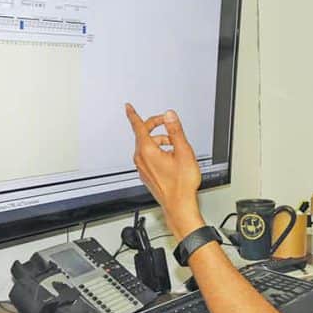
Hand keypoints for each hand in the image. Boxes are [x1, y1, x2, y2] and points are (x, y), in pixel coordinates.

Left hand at [125, 104, 204, 238]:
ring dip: (161, 141)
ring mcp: (142, 168)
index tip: (128, 107)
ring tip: (177, 148)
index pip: (138, 127)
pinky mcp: (146, 174)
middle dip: (157, 127)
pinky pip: (149, 157)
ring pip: (148, 146)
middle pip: (144, 135)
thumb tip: (169, 115)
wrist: (179, 205)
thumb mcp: (183, 152)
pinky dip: (158, 152)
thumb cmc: (181, 184)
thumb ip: (175, 131)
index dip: (133, 115)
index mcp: (147, 151)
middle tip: (169, 125)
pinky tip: (172, 159)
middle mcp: (141, 159)